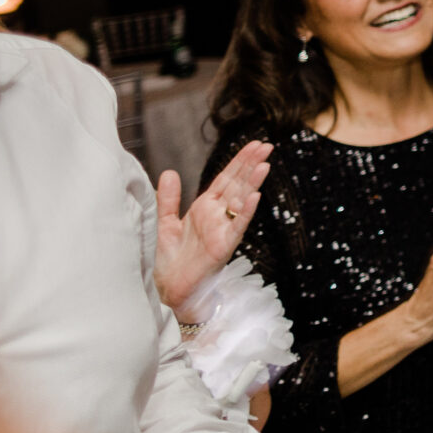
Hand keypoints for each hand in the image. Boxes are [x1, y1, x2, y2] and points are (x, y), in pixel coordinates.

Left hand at [156, 142, 272, 312]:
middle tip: (267, 146)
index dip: (239, 161)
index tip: (254, 144)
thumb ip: (169, 198)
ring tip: (265, 165)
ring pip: (241, 201)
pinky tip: (255, 196)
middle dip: (251, 165)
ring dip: (253, 183)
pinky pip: (237, 226)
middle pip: (238, 185)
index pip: (226, 179)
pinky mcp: (223, 246)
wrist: (170, 288)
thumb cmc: (171, 260)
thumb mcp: (166, 223)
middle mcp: (217, 216)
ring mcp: (223, 230)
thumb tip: (169, 171)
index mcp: (205, 208)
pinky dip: (246, 212)